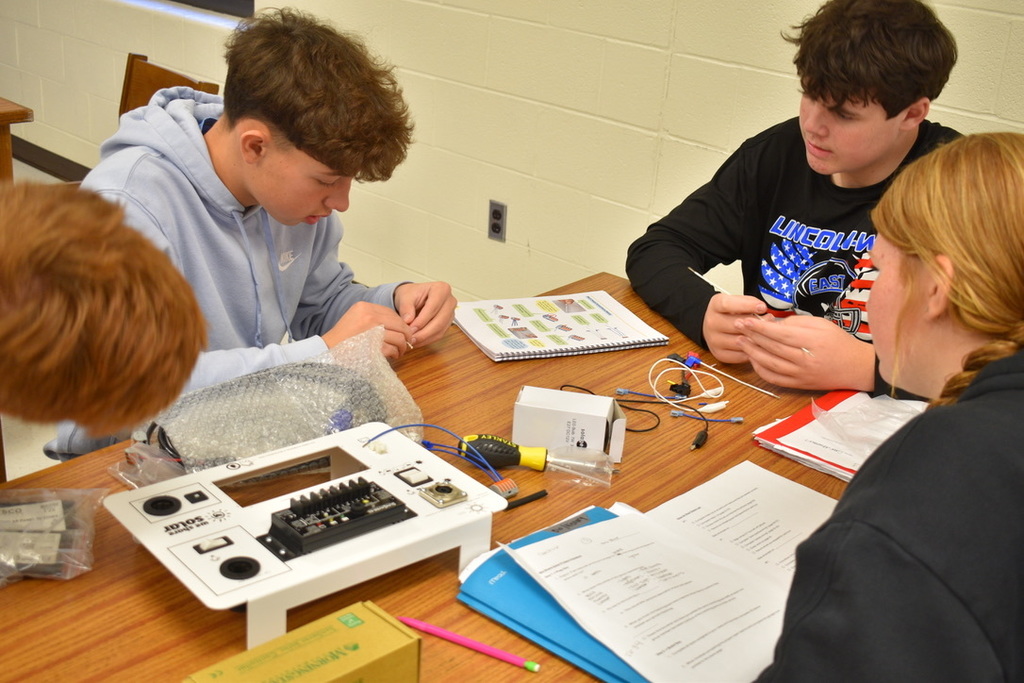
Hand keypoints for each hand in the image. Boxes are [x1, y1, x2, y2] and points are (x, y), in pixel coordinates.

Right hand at [321, 301, 413, 359]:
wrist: (327, 352)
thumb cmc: (342, 339)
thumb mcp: (355, 319)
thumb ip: (373, 318)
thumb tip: (397, 324)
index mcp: (365, 307)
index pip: (392, 313)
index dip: (400, 324)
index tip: (402, 332)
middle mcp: (370, 316)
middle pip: (399, 324)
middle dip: (406, 335)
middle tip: (406, 343)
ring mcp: (372, 330)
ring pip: (399, 337)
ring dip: (402, 346)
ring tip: (399, 352)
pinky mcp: (374, 346)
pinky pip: (393, 348)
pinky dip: (395, 353)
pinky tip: (393, 356)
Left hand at [393, 281, 456, 346]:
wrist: (414, 298)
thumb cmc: (412, 294)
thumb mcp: (405, 297)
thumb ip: (406, 307)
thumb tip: (408, 321)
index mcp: (441, 289)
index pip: (433, 307)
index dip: (422, 320)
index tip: (410, 328)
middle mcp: (450, 300)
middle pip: (440, 320)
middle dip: (424, 332)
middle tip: (411, 338)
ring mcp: (451, 313)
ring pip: (441, 329)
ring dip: (426, 338)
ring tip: (413, 341)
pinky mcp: (448, 323)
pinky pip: (440, 334)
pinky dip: (428, 339)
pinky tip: (418, 341)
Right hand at [702, 293, 768, 363]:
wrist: (714, 326)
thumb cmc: (729, 313)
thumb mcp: (736, 301)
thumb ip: (748, 302)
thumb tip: (763, 310)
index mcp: (715, 306)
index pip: (728, 305)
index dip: (747, 306)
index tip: (762, 307)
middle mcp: (711, 323)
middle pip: (736, 324)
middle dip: (755, 324)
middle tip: (770, 322)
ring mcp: (714, 340)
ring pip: (740, 341)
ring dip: (756, 339)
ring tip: (767, 334)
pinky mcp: (719, 353)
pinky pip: (740, 355)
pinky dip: (752, 351)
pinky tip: (759, 345)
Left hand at [734, 314, 875, 390]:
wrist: (856, 368)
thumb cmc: (839, 343)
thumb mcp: (821, 324)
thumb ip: (796, 323)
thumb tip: (772, 324)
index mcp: (813, 341)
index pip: (780, 334)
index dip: (760, 327)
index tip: (746, 320)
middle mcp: (805, 360)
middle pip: (772, 348)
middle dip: (751, 336)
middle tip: (737, 327)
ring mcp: (801, 375)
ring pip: (769, 364)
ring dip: (752, 352)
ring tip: (741, 341)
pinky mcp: (798, 385)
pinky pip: (773, 378)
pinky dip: (760, 369)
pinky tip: (753, 358)